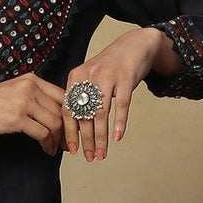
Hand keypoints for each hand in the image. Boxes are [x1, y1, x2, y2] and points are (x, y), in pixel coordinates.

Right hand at [0, 73, 65, 155]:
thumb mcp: (13, 91)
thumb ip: (33, 96)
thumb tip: (54, 112)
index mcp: (31, 80)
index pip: (62, 96)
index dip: (70, 114)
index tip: (71, 128)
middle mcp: (30, 88)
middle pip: (61, 111)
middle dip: (66, 130)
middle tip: (65, 143)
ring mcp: (23, 102)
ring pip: (54, 123)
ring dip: (57, 140)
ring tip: (55, 149)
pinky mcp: (17, 118)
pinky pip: (42, 133)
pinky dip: (47, 144)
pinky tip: (45, 150)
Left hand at [62, 27, 162, 160]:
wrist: (135, 45)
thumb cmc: (111, 67)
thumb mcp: (90, 77)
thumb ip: (81, 97)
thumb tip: (74, 128)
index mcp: (76, 78)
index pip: (68, 110)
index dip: (69, 132)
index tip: (72, 150)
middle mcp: (89, 76)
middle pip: (83, 114)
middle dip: (85, 140)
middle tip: (89, 157)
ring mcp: (107, 76)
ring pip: (100, 113)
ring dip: (101, 137)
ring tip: (102, 153)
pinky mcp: (126, 78)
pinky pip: (121, 105)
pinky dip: (119, 123)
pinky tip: (117, 137)